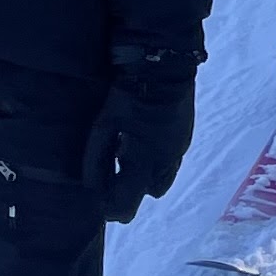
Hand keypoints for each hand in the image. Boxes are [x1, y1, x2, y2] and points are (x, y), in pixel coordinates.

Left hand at [87, 48, 199, 220]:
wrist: (164, 66)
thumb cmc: (128, 95)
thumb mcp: (103, 126)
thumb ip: (96, 160)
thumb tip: (90, 188)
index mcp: (144, 161)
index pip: (127, 204)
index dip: (111, 209)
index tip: (98, 201)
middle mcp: (166, 162)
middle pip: (146, 194)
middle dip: (130, 190)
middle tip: (112, 175)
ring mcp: (179, 150)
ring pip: (161, 179)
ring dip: (145, 175)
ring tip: (128, 156)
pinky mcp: (184, 138)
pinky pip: (170, 162)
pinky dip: (155, 160)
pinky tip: (143, 142)